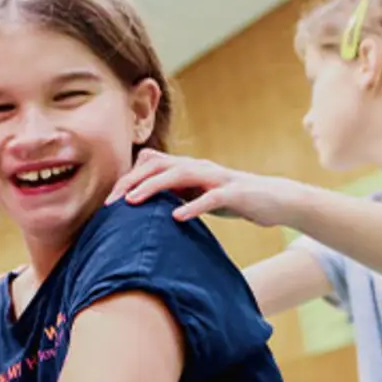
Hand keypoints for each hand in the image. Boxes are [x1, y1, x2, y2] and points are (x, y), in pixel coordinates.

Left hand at [106, 149, 306, 227]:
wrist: (274, 200)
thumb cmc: (231, 199)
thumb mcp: (196, 195)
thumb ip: (173, 194)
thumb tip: (142, 205)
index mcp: (188, 167)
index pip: (150, 164)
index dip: (127, 178)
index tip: (107, 200)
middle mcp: (199, 166)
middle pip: (158, 164)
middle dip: (132, 181)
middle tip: (112, 202)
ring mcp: (217, 178)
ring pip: (180, 174)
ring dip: (153, 187)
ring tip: (133, 202)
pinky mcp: (234, 193)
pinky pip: (211, 197)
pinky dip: (193, 206)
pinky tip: (177, 217)